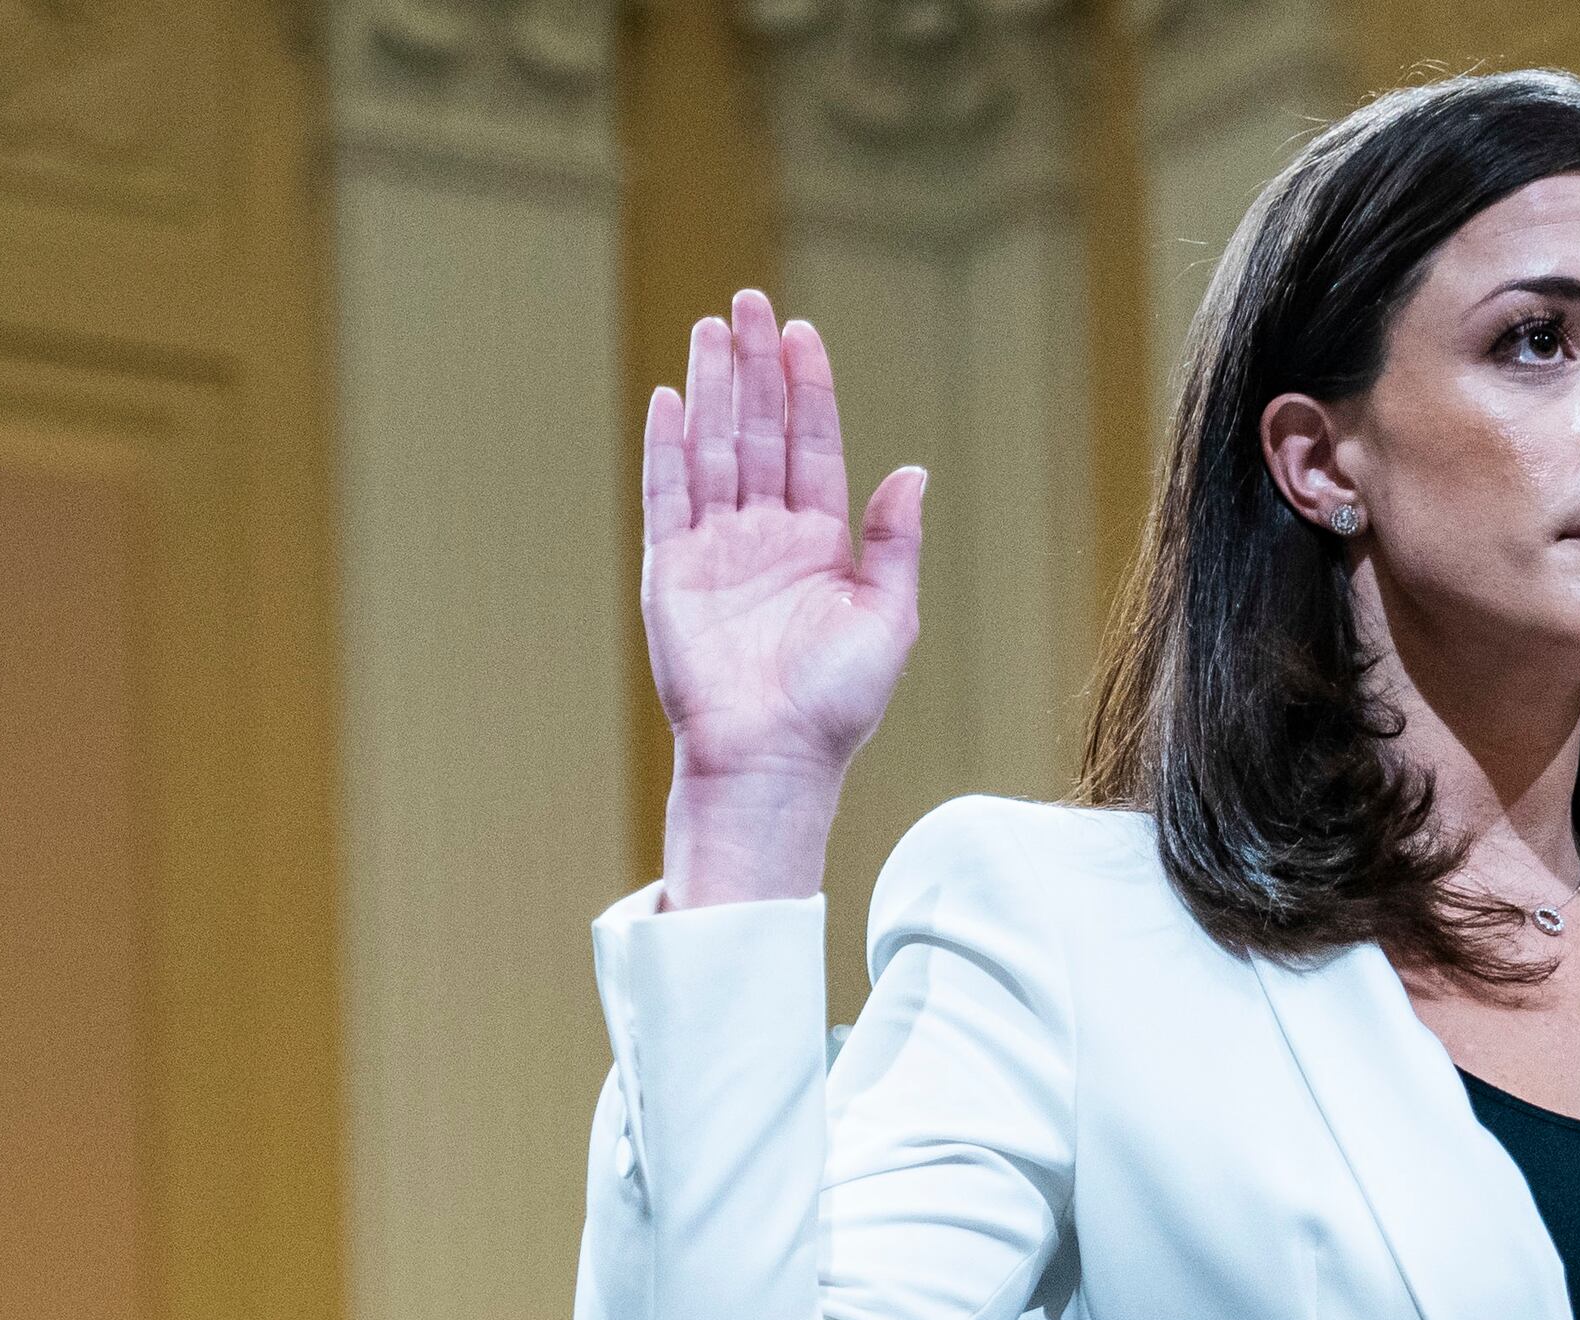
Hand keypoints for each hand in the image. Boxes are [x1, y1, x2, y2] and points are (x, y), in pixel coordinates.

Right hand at [641, 289, 925, 906]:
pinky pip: (667, 495)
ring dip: (713, 387)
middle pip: (757, 431)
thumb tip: (912, 471)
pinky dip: (668, 446)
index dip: (807, 389)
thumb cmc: (836, 704)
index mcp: (819, 542)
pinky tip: (673, 397)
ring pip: (713, 448)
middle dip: (754, 366)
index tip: (802, 332)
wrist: (774, 758)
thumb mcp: (888, 619)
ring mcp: (713, 548)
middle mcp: (763, 536)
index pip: (811, 446)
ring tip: (713, 327)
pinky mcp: (670, 570)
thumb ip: (895, 543)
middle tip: (750, 302)